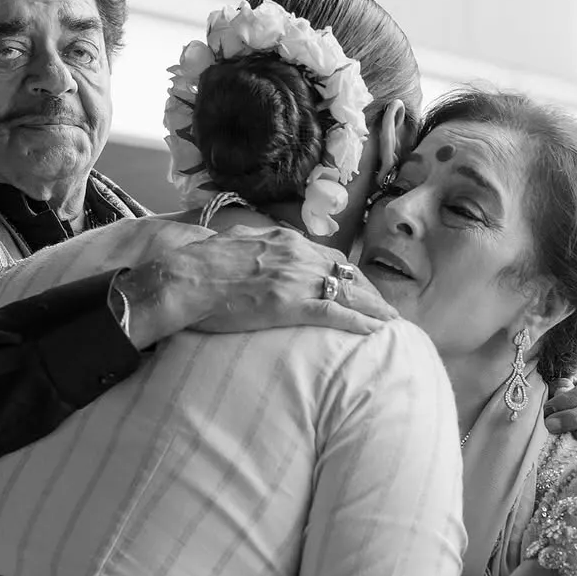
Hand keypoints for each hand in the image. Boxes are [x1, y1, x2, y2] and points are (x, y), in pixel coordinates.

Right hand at [119, 227, 395, 347]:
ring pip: (348, 292)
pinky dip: (360, 323)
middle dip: (370, 293)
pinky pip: (335, 313)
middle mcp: (296, 255)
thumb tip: (251, 254)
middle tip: (387, 311)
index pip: (329, 257)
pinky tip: (377, 333)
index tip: (361, 290)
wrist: (182, 276)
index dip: (350, 276)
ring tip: (394, 325)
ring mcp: (294, 279)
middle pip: (346, 274)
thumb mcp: (232, 246)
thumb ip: (252, 249)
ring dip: (375, 309)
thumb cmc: (198, 266)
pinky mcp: (288, 303)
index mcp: (283, 241)